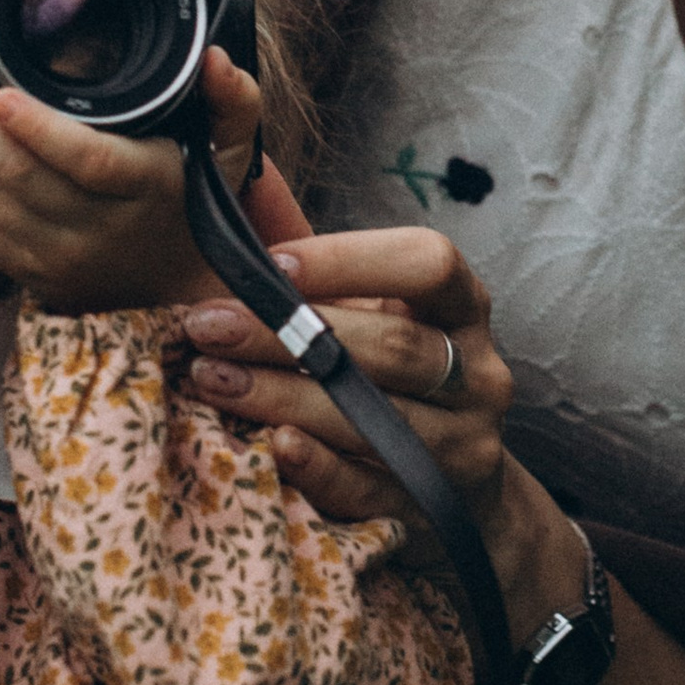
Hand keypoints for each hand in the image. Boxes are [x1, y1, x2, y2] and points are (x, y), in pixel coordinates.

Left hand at [0, 47, 274, 307]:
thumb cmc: (197, 201)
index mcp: (146, 189)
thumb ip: (234, 97)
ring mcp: (56, 256)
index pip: (87, 162)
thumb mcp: (231, 147)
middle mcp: (98, 229)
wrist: (180, 282)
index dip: (39, 130)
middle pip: (17, 177)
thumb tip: (213, 59)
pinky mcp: (25, 271)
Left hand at [174, 224, 585, 642]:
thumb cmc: (390, 372)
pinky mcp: (434, 506)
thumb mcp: (373, 308)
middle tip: (206, 325)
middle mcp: (478, 372)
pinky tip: (271, 446)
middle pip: (395, 345)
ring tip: (211, 378)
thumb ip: (317, 260)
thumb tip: (243, 178)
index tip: (271, 265)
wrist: (461, 485)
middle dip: (291, 333)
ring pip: (381, 417)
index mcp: (465, 307)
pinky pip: (372, 488)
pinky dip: (320, 468)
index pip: (429, 262)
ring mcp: (464, 444)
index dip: (351, 259)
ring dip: (286, 396)